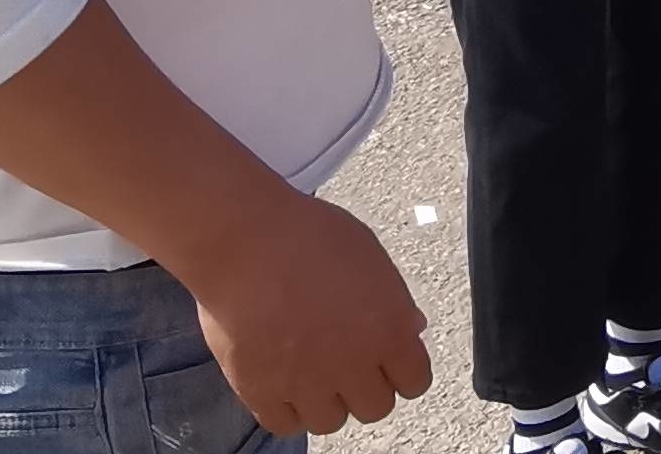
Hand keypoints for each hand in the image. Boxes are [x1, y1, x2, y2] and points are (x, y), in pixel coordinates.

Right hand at [185, 190, 432, 437]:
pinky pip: (285, 425)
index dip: (402, 370)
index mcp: (388, 330)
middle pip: (376, 408)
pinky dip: (287, 410)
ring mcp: (306, 383)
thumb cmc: (308, 236)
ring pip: (331, 421)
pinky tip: (283, 382)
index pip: (415, 382)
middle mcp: (352, 364)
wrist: (244, 240)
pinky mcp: (261, 391)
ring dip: (325, 401)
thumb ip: (394, 300)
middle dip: (365, 387)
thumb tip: (413, 328)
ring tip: (310, 371)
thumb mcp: (369, 257)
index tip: (387, 360)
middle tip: (346, 364)